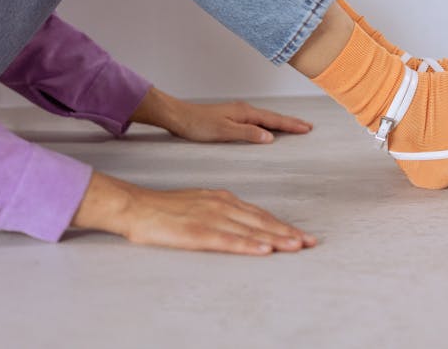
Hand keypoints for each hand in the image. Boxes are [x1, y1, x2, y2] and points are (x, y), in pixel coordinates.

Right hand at [71, 171, 316, 254]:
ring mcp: (211, 218)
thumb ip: (220, 212)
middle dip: (287, 232)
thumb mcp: (199, 204)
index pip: (259, 214)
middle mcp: (222, 205)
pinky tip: (264, 250)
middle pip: (261, 221)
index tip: (300, 235)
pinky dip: (249, 245)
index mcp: (222, 198)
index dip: (281, 225)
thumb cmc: (165, 209)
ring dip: (276, 239)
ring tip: (297, 246)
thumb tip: (241, 223)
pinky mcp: (199, 232)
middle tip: (310, 242)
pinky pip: (229, 240)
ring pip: (251, 230)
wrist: (137, 206)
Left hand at [131, 88, 313, 143]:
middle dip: (291, 122)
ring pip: (265, 118)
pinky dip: (268, 124)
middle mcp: (244, 110)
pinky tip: (268, 128)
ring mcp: (238, 112)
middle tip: (308, 127)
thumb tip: (270, 137)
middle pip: (273, 116)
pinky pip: (257, 120)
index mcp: (245, 112)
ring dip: (281, 123)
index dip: (291, 125)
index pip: (273, 120)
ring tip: (294, 127)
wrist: (179, 117)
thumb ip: (248, 133)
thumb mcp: (224, 132)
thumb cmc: (198, 125)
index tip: (307, 128)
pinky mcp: (232, 117)